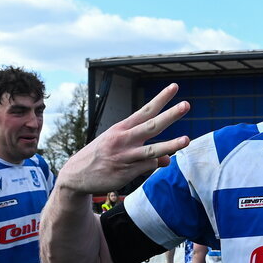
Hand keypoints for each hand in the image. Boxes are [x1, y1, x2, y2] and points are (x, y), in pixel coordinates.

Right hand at [56, 83, 190, 193]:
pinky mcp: (125, 172)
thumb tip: (168, 159)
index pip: (145, 110)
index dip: (161, 99)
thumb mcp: (120, 148)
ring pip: (152, 150)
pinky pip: (147, 168)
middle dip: (169, 115)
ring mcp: (125, 156)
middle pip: (151, 125)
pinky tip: (146, 165)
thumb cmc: (102, 157)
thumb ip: (146, 151)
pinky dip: (152, 166)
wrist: (76, 176)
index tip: (174, 87)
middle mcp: (124, 139)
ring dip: (170, 145)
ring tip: (186, 140)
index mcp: (122, 128)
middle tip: (186, 105)